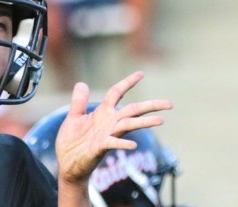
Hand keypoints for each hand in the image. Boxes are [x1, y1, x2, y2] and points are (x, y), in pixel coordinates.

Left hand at [55, 71, 171, 186]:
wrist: (67, 164)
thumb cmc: (71, 141)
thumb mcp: (73, 117)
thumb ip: (78, 101)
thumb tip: (82, 83)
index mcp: (102, 113)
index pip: (117, 93)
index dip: (128, 83)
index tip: (141, 73)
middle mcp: (109, 123)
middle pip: (132, 110)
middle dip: (150, 106)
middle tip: (170, 103)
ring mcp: (107, 135)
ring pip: (128, 125)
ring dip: (144, 122)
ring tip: (161, 120)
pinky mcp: (100, 148)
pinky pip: (113, 144)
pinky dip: (122, 144)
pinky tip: (132, 145)